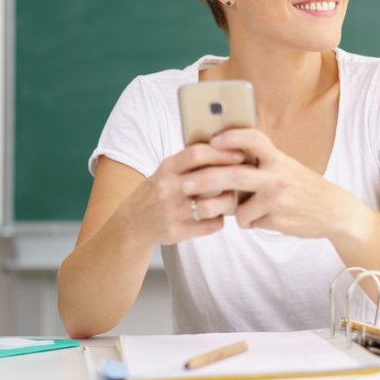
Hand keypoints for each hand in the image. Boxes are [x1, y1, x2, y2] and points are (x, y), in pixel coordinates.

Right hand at [115, 144, 246, 245]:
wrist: (132, 223)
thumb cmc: (158, 191)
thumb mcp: (166, 171)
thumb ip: (189, 162)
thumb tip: (227, 147)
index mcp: (166, 168)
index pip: (197, 153)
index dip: (222, 153)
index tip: (241, 154)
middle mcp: (166, 188)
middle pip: (207, 179)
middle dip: (232, 176)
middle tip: (247, 176)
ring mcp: (170, 212)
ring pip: (211, 205)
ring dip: (228, 201)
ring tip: (232, 197)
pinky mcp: (175, 232)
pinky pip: (210, 225)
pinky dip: (219, 220)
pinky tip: (219, 215)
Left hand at [181, 128, 371, 239]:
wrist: (335, 212)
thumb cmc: (304, 187)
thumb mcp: (287, 167)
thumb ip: (262, 163)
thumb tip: (224, 159)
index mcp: (278, 158)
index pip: (253, 139)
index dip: (232, 137)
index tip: (212, 139)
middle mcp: (278, 175)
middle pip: (235, 174)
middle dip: (206, 180)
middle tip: (185, 185)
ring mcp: (278, 199)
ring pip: (238, 207)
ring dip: (232, 212)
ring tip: (238, 212)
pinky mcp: (278, 219)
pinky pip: (250, 222)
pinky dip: (251, 222)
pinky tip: (265, 219)